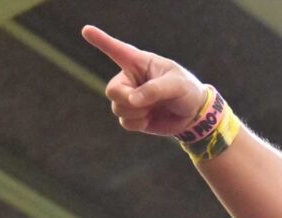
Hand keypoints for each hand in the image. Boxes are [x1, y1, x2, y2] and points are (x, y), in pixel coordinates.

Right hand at [82, 25, 207, 136]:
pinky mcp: (133, 115)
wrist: (194, 115)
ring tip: (154, 108)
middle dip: (128, 99)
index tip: (86, 30)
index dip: (101, 41)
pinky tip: (149, 118)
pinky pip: (125, 122)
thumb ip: (155, 90)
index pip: (117, 50)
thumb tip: (132, 100)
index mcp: (140, 63)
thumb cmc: (187, 91)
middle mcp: (131, 79)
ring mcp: (130, 98)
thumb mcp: (177, 85)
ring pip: (118, 107)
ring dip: (137, 112)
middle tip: (147, 103)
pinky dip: (138, 123)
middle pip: (112, 90)